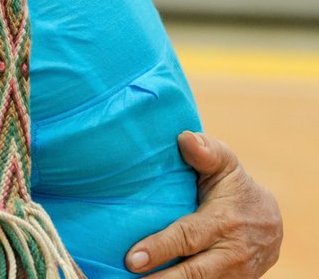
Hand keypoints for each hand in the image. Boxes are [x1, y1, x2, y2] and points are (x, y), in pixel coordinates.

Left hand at [125, 131, 281, 277]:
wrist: (270, 219)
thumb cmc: (234, 185)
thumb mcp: (224, 163)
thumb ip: (205, 151)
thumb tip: (185, 137)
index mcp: (224, 220)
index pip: (188, 237)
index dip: (160, 248)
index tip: (132, 258)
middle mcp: (233, 252)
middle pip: (194, 272)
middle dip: (162, 278)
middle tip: (131, 278)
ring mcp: (236, 273)